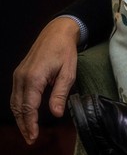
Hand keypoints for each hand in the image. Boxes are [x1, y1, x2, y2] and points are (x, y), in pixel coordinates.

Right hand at [11, 17, 79, 144]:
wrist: (57, 32)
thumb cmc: (64, 51)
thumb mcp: (68, 73)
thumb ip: (60, 94)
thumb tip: (56, 114)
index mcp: (34, 78)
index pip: (28, 108)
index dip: (30, 124)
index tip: (33, 136)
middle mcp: (22, 77)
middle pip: (18, 108)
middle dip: (24, 125)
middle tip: (30, 139)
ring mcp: (18, 75)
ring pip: (14, 102)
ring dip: (20, 117)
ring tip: (28, 130)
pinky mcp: (19, 73)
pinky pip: (16, 94)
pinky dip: (19, 107)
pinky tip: (26, 114)